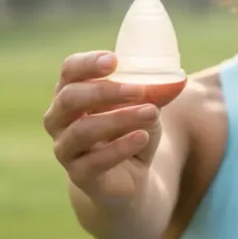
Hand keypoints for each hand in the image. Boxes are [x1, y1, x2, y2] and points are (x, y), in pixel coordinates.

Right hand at [42, 51, 184, 205]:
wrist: (131, 178)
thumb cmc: (132, 131)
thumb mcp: (146, 107)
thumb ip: (155, 94)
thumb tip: (178, 80)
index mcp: (71, 92)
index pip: (70, 70)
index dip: (88, 63)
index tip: (114, 60)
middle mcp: (59, 119)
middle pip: (70, 98)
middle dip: (105, 91)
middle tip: (138, 90)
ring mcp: (65, 148)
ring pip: (82, 130)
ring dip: (119, 119)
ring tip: (151, 113)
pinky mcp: (78, 175)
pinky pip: (94, 161)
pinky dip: (120, 147)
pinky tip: (142, 137)